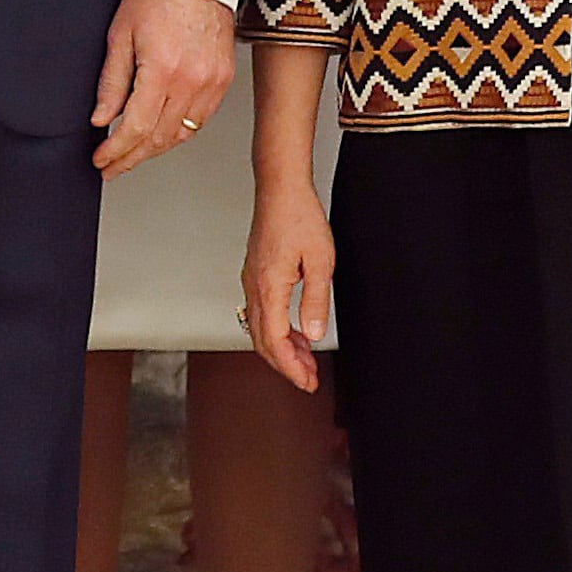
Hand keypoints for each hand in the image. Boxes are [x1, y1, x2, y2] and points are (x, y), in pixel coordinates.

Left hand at [91, 0, 235, 173]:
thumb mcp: (120, 36)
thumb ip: (111, 82)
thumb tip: (100, 119)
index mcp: (162, 70)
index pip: (135, 128)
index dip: (115, 151)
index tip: (101, 160)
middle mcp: (191, 81)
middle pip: (159, 138)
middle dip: (131, 158)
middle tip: (112, 167)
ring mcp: (212, 82)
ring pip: (182, 134)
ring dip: (155, 150)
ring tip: (131, 155)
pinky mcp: (224, 79)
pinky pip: (201, 120)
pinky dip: (179, 133)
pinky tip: (161, 135)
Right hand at [241, 177, 333, 391]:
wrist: (280, 190)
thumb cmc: (299, 218)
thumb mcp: (319, 262)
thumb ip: (316, 301)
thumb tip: (314, 335)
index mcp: (269, 288)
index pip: (275, 341)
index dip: (291, 367)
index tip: (307, 381)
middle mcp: (254, 287)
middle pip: (262, 341)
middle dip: (285, 365)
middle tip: (307, 379)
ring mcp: (252, 281)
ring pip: (259, 329)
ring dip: (281, 349)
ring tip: (305, 359)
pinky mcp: (255, 274)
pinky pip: (261, 313)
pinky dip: (277, 331)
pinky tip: (295, 332)